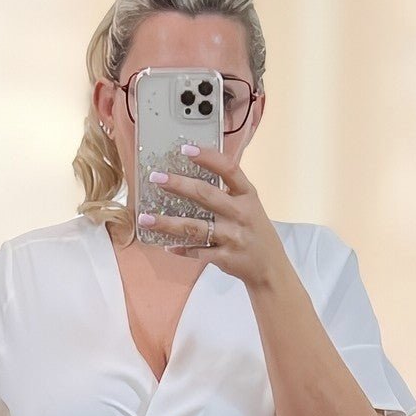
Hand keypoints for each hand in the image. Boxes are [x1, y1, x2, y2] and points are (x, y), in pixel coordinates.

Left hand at [138, 143, 287, 288]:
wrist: (270, 267)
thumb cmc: (256, 231)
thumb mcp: (251, 205)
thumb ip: (229, 190)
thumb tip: (196, 173)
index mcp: (247, 195)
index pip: (228, 169)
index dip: (207, 157)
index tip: (186, 149)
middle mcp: (240, 214)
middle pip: (205, 195)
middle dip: (178, 184)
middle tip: (156, 178)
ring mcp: (232, 237)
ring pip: (194, 227)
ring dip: (167, 223)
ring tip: (145, 218)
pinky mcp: (224, 257)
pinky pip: (197, 252)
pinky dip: (180, 249)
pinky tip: (166, 245)